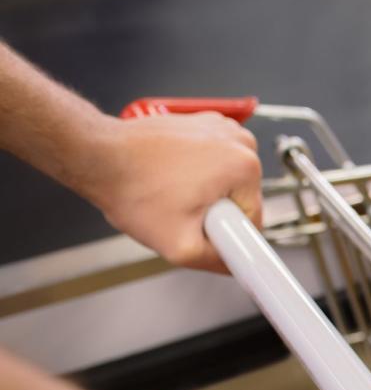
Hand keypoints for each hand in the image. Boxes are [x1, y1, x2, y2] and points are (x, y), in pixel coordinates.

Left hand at [83, 113, 261, 272]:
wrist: (99, 155)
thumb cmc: (132, 188)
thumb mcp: (179, 246)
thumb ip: (217, 263)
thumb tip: (238, 266)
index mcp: (245, 166)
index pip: (253, 219)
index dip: (226, 235)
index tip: (199, 231)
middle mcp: (239, 141)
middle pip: (240, 197)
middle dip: (214, 212)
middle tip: (179, 211)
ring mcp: (221, 128)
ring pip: (227, 180)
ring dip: (204, 192)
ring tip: (171, 192)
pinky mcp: (204, 123)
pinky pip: (213, 161)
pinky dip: (195, 171)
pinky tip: (169, 175)